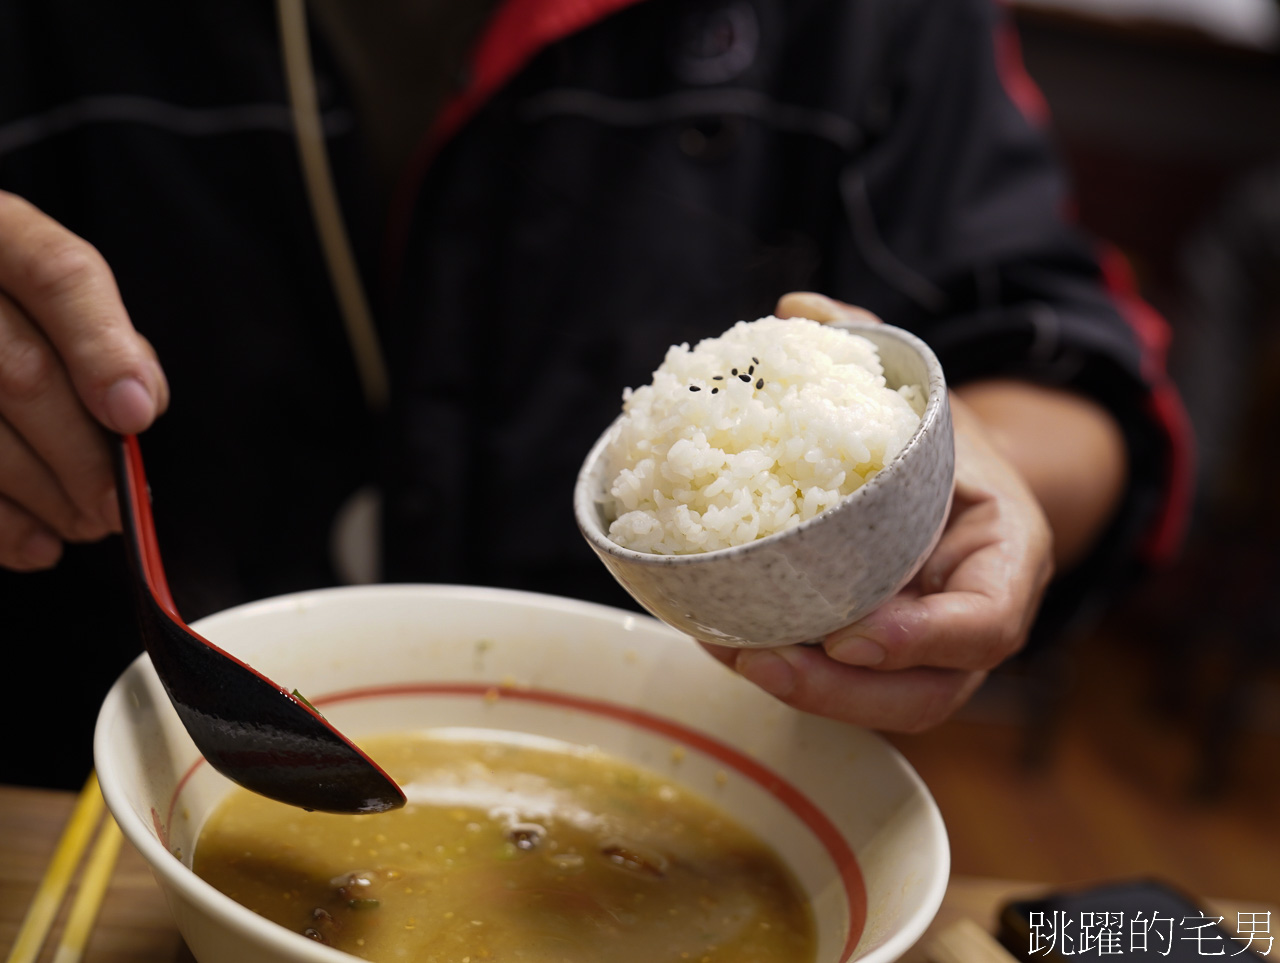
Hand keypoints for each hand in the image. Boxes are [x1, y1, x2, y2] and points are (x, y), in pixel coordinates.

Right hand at [0, 191, 168, 570]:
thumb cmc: (6, 306)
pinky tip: (34, 544)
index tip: (137, 415)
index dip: (103, 348)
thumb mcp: (39, 283)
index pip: (57, 275)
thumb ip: (93, 329)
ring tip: (86, 525)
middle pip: (20, 373)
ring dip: (43, 496)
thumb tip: (139, 401)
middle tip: (119, 505)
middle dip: (83, 454)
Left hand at [702, 291, 1054, 730]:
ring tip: (735, 655)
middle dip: (845, 692)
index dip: (924, 638)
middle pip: (928, 693)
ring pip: (886, 707)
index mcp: (1007, 555)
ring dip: (808, 696)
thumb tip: (797, 308)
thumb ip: (872, 349)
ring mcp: (933, 653)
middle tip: (765, 660)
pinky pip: (849, 689)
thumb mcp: (924, 393)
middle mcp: (975, 619)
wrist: (955, 482)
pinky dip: (792, 676)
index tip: (851, 633)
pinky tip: (729, 643)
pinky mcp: (888, 664)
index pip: (990, 622)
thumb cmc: (941, 442)